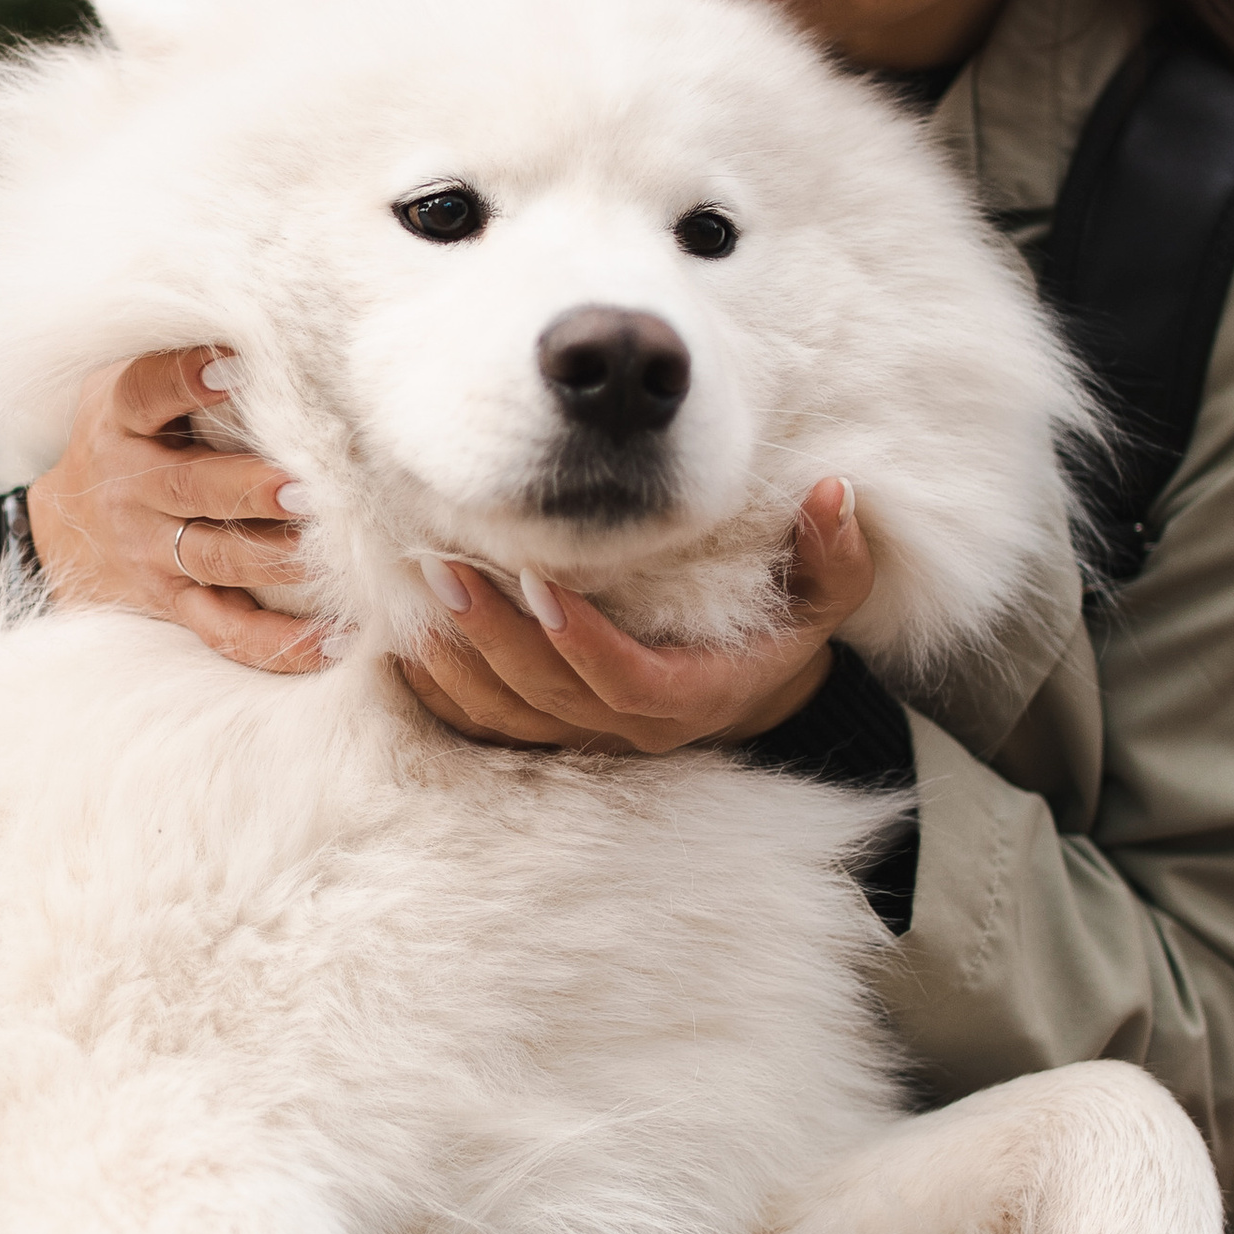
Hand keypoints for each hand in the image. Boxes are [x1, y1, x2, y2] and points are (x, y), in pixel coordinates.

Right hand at [25, 349, 327, 675]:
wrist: (61, 529)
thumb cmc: (124, 438)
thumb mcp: (122, 388)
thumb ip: (174, 360)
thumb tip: (260, 316)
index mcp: (120, 422)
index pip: (144, 393)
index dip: (183, 377)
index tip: (234, 364)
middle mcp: (132, 489)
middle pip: (190, 488)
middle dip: (250, 488)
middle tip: (305, 486)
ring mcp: (151, 552)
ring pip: (215, 558)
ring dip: (275, 557)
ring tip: (327, 555)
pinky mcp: (174, 603)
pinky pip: (225, 629)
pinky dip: (277, 644)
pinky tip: (334, 640)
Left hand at [398, 479, 874, 755]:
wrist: (750, 696)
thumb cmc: (780, 630)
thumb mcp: (824, 597)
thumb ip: (835, 553)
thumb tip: (834, 494)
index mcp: (691, 699)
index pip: (624, 682)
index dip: (577, 638)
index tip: (536, 578)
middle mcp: (626, 731)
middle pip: (542, 697)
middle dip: (487, 632)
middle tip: (438, 563)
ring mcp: (578, 739)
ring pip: (498, 716)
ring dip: (449, 655)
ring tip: (411, 584)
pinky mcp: (541, 733)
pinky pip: (473, 725)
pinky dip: (432, 685)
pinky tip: (399, 630)